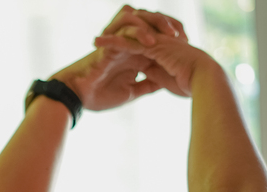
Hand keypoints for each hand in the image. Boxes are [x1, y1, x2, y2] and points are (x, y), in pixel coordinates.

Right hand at [45, 6, 188, 112]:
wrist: (77, 97)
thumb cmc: (98, 95)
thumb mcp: (130, 92)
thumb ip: (147, 84)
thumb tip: (163, 84)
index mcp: (134, 52)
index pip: (158, 37)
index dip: (174, 39)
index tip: (190, 48)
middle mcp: (127, 42)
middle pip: (152, 22)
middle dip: (170, 26)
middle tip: (184, 37)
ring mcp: (118, 40)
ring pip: (139, 18)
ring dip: (156, 24)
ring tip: (170, 36)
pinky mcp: (109, 43)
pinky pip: (125, 28)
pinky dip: (139, 32)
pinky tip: (151, 42)